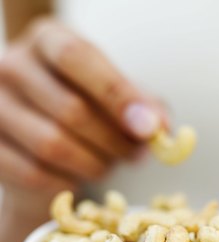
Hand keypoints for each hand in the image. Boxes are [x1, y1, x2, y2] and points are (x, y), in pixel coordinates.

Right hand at [0, 17, 165, 194]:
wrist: (46, 138)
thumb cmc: (89, 109)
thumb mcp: (120, 97)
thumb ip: (145, 106)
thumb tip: (162, 128)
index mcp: (48, 40)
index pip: (79, 58)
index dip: (118, 95)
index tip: (149, 128)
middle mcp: (12, 66)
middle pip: (71, 110)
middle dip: (115, 141)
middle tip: (138, 156)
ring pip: (54, 145)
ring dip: (95, 164)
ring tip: (110, 164)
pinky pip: (35, 174)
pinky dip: (68, 182)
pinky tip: (78, 176)